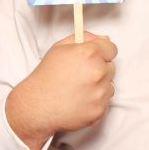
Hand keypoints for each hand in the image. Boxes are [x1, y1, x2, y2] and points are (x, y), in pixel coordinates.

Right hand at [5, 33, 117, 149]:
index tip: (97, 56)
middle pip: (111, 67)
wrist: (37, 105)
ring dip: (99, 86)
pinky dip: (95, 101)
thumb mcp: (59, 48)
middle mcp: (98, 72)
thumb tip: (102, 39)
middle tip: (81, 74)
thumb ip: (83, 38)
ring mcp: (100, 93)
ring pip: (109, 85)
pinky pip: (105, 102)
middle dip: (99, 69)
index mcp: (89, 54)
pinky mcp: (100, 110)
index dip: (102, 52)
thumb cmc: (46, 77)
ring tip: (78, 88)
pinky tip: (79, 100)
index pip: (111, 49)